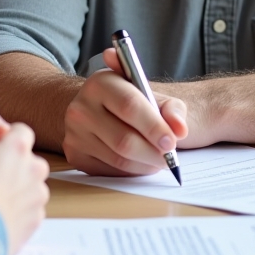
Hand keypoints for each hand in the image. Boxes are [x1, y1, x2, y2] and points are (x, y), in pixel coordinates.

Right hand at [0, 123, 49, 253]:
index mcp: (17, 147)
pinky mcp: (35, 222)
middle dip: (12, 164)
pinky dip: (17, 211)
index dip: (4, 138)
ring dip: (16, 188)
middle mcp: (34, 170)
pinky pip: (29, 210)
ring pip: (30, 186)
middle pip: (28, 159)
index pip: (21, 131)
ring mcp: (37, 198)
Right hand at [62, 48, 189, 176]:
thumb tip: (180, 130)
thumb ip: (171, 108)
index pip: (130, 106)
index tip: (172, 142)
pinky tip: (141, 163)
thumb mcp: (150, 94)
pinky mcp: (74, 154)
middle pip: (123, 139)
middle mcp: (82, 107)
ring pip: (118, 158)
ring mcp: (74, 133)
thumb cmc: (128, 101)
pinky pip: (109, 170)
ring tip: (159, 160)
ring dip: (145, 164)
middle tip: (170, 157)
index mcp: (101, 83)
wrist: (92, 109)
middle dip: (153, 153)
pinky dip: (131, 171)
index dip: (154, 126)